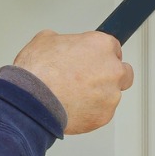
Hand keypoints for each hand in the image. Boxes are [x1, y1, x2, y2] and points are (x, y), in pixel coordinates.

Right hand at [12, 30, 133, 135]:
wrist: (32, 100)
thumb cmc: (38, 71)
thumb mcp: (45, 40)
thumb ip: (62, 40)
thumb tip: (60, 45)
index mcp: (101, 45)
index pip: (114, 47)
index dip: (100, 54)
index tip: (93, 60)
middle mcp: (112, 69)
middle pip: (123, 72)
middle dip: (109, 75)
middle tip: (89, 79)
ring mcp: (111, 94)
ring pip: (112, 95)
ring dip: (98, 95)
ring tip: (74, 97)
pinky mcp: (104, 116)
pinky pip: (102, 113)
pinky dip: (90, 112)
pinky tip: (73, 108)